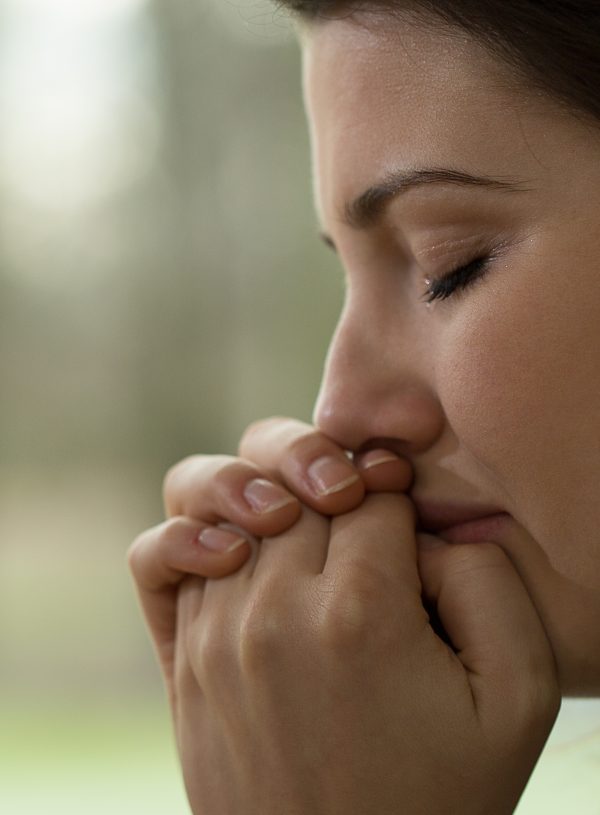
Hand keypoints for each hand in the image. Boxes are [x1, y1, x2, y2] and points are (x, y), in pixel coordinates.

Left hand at [172, 492, 559, 814]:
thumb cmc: (440, 794)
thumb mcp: (516, 696)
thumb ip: (488, 585)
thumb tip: (428, 529)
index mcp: (359, 615)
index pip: (370, 490)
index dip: (396, 485)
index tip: (405, 509)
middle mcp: (274, 615)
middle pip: (298, 483)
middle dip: (337, 477)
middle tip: (364, 504)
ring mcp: (216, 635)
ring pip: (227, 500)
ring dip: (271, 491)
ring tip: (307, 517)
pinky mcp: (183, 661)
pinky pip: (158, 556)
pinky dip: (189, 531)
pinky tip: (232, 549)